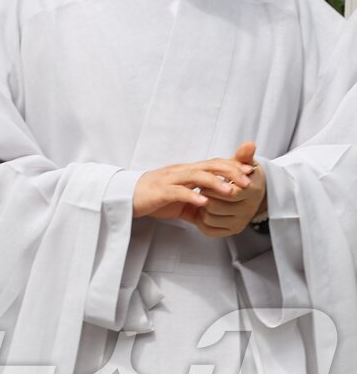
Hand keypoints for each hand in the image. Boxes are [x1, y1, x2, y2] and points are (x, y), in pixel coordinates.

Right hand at [134, 157, 251, 219]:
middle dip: (230, 172)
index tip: (250, 172)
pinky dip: (191, 196)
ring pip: (195, 176)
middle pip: (208, 166)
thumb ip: (194, 202)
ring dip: (215, 183)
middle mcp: (180, 171)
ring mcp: (169, 180)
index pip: (212, 164)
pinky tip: (204, 203)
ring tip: (231, 191)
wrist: (124, 197)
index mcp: (186, 172)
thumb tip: (211, 210)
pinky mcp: (159, 191)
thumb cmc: (152, 197)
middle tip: (248, 181)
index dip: (232, 166)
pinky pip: (177, 192)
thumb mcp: (178, 199)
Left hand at [190, 142, 267, 237]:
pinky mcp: (230, 232)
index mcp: (252, 192)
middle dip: (205, 195)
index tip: (209, 178)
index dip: (213, 185)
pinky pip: (208, 228)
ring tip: (206, 197)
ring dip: (202, 206)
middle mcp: (248, 210)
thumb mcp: (244, 163)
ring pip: (209, 217)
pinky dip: (202, 219)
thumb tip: (249, 145)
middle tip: (204, 187)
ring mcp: (239, 223)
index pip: (227, 192)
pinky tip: (206, 209)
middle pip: (215, 206)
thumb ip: (244, 155)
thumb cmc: (243, 175)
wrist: (250, 193)